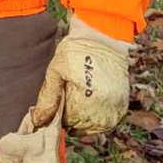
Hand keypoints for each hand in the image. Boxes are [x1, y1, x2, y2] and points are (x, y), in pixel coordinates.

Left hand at [28, 21, 131, 135]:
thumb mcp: (56, 70)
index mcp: (85, 100)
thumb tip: (39, 121)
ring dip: (85, 118)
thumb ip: (48, 98)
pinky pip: (110, 121)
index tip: (59, 98)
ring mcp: (116, 108)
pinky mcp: (123, 104)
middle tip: (70, 94)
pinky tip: (91, 102)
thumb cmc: (76, 50)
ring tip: (80, 98)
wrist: (103, 36)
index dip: (59, 112)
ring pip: (95, 127)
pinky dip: (99, 116)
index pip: (67, 122)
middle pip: (81, 126)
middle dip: (72, 115)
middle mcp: (104, 108)